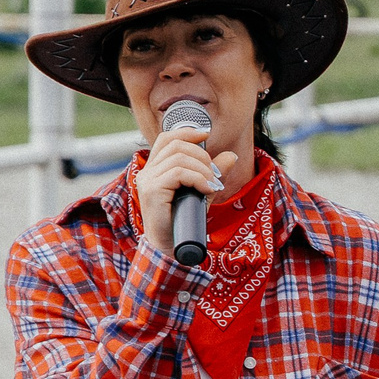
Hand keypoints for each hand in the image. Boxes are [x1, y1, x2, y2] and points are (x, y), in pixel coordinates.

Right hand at [134, 122, 235, 251]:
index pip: (167, 139)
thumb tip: (231, 155)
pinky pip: (178, 173)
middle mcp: (147, 171)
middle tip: (214, 174)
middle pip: (176, 145)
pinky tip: (207, 189)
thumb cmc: (184, 221)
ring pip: (179, 158)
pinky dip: (198, 178)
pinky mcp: (152, 190)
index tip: (207, 135)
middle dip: (202, 155)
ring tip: (211, 185)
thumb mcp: (203, 192)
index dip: (187, 132)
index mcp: (155, 168)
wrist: (172, 246)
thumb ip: (214, 174)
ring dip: (203, 169)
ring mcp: (147, 180)